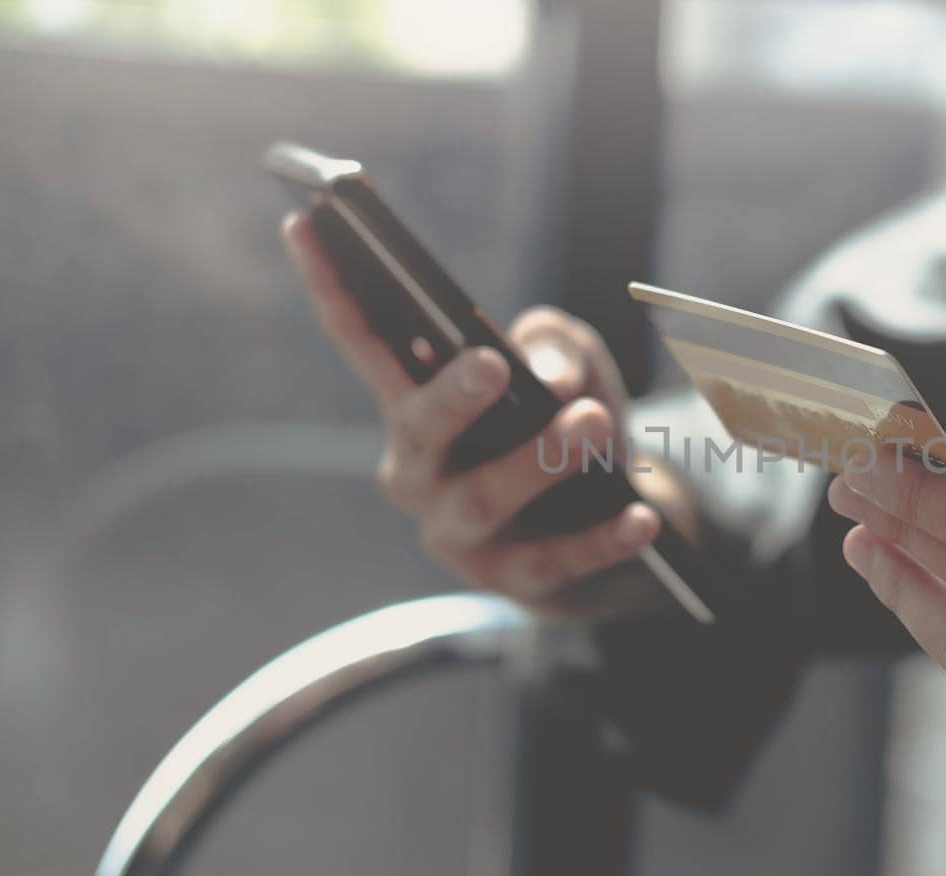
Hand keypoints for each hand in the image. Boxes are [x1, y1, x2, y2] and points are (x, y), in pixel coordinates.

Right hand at [283, 212, 665, 617]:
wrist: (612, 525)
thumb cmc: (569, 424)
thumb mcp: (572, 368)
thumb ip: (557, 346)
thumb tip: (550, 380)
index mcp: (414, 408)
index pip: (365, 343)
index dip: (332, 287)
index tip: (303, 222)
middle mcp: (420, 472)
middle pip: (420, 432)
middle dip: (452, 399)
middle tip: (492, 364)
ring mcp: (462, 535)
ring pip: (486, 500)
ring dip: (540, 461)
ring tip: (591, 423)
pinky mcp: (517, 582)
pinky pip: (557, 561)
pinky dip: (601, 539)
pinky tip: (641, 515)